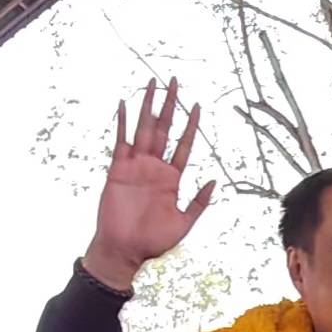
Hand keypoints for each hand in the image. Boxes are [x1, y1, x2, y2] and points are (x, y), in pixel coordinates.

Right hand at [84, 78, 214, 290]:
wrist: (125, 250)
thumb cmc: (154, 241)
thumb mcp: (185, 222)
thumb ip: (199, 202)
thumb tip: (213, 181)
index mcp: (172, 178)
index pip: (184, 145)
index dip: (191, 126)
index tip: (197, 106)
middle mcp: (155, 167)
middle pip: (164, 129)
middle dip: (170, 105)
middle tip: (174, 81)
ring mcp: (136, 166)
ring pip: (143, 129)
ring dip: (148, 106)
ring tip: (152, 83)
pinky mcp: (118, 170)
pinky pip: (121, 141)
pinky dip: (123, 123)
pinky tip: (125, 104)